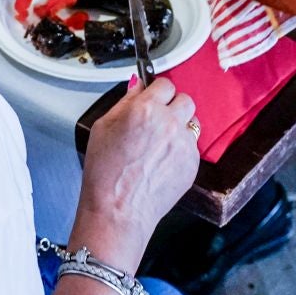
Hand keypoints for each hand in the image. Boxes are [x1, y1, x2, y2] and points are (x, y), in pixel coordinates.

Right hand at [70, 76, 199, 268]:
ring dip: (180, 126)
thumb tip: (137, 86)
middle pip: (185, 99)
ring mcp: (184, 144)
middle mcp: (169, 123)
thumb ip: (124, 101)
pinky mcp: (192, 163)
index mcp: (145, 109)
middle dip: (172, 106)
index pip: (165, 84)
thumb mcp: (103, 128)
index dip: (157, 90)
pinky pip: (192, 146)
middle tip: (158, 119)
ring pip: (192, 122)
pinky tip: (163, 161)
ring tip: (161, 142)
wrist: (119, 210)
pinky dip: (181, 149)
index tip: (154, 96)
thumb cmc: (106, 174)